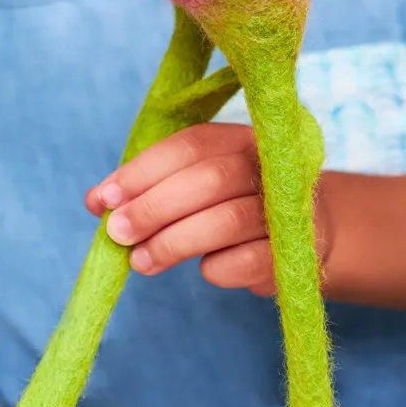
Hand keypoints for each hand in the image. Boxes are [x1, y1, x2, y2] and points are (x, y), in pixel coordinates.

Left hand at [87, 123, 330, 294]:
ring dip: (175, 242)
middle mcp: (271, 165)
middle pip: (211, 178)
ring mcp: (289, 207)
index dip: (144, 170)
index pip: (191, 145)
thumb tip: (97, 202)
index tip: (106, 199)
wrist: (308, 234)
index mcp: (242, 138)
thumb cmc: (234, 204)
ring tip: (141, 262)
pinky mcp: (298, 250)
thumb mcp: (192, 186)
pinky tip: (204, 268)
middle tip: (117, 234)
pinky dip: (217, 267)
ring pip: (229, 219)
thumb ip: (147, 189)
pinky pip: (250, 261)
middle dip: (155, 207)